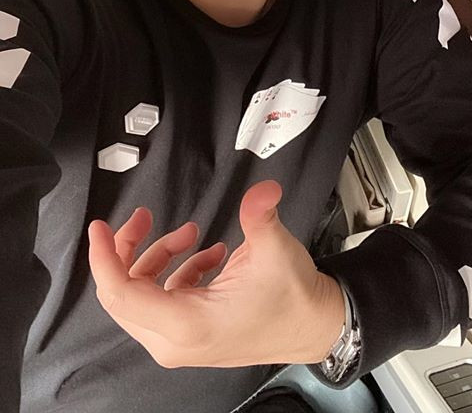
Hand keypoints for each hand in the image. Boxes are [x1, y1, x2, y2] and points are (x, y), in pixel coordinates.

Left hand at [88, 180, 344, 368]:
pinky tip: (206, 256)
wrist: (314, 326)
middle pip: (123, 294)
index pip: (121, 294)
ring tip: (189, 233)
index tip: (99, 227)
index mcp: (187, 324)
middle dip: (128, 250)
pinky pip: (162, 301)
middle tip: (144, 217)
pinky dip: (174, 272)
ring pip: (141, 296)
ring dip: (157, 258)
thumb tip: (262, 189)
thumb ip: (260, 215)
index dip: (104, 258)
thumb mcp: (275, 250)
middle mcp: (176, 340)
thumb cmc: (293, 299)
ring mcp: (181, 342)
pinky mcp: (191, 335)